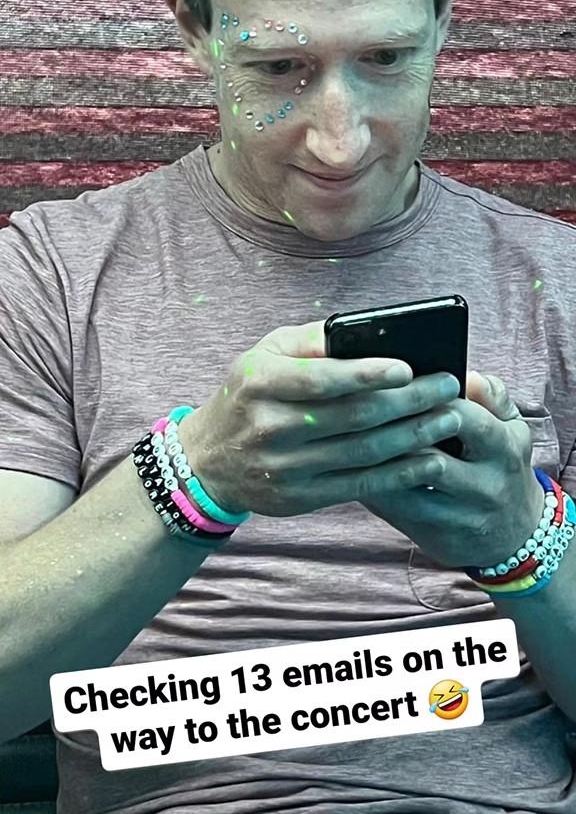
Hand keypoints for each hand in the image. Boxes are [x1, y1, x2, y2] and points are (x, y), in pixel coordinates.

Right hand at [178, 320, 466, 518]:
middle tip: (448, 387)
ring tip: (449, 418)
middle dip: (409, 401)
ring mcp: (285, 468)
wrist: (208, 461)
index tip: (408, 367)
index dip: (367, 374)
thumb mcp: (263, 354)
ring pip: (364, 452)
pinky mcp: (300, 498)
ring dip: (414, 436)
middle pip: (353, 416)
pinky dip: (400, 473)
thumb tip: (365, 329)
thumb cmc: (248, 394)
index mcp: (261, 383)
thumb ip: (311, 340)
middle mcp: (271, 427)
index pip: (321, 379)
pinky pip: (360, 486)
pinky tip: (429, 458)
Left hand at [363, 371, 544, 569]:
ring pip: (405, 487)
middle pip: (430, 458)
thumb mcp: (511, 427)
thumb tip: (469, 375)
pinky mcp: (434, 536)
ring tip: (346, 436)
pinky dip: (368, 485)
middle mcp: (486, 486)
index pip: (464, 420)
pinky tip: (348, 466)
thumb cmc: (501, 463)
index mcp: (504, 449)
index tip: (394, 382)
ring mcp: (459, 516)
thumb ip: (492, 396)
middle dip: (392, 433)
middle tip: (357, 409)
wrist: (513, 535)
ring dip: (373, 462)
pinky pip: (393, 510)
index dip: (425, 399)